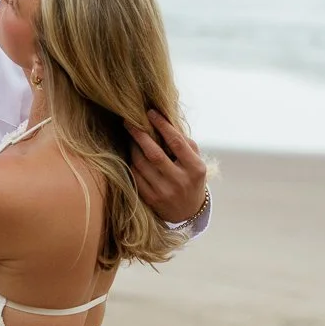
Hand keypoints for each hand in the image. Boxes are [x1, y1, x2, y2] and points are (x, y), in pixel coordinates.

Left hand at [132, 110, 208, 224]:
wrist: (189, 213)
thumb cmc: (191, 178)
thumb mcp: (195, 162)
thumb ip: (184, 143)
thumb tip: (164, 121)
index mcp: (195, 168)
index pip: (176, 142)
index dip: (162, 125)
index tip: (150, 112)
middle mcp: (180, 181)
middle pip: (154, 153)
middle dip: (139, 134)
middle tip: (129, 120)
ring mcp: (164, 192)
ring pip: (141, 163)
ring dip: (132, 147)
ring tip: (131, 137)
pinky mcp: (151, 199)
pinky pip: (135, 175)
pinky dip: (132, 162)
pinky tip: (132, 155)